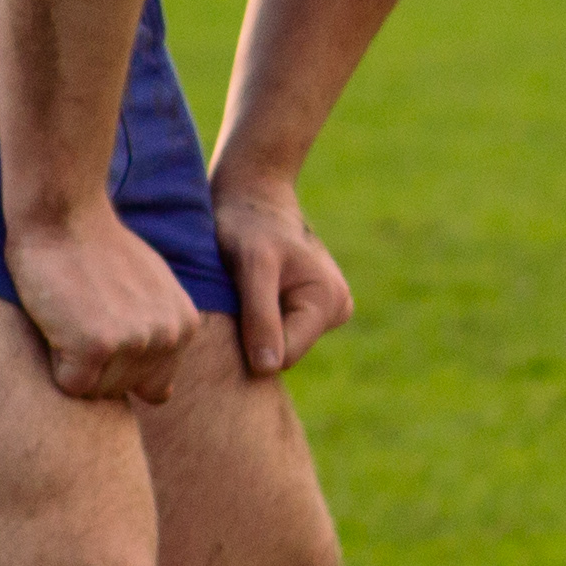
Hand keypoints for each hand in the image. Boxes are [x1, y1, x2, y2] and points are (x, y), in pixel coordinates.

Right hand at [7, 199, 208, 404]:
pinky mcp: (97, 345)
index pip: (153, 388)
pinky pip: (70, 385)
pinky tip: (61, 322)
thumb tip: (163, 398)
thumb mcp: (153, 292)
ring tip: (75, 315)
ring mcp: (136, 341)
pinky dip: (55, 364)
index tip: (107, 326)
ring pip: (94, 391)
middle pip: (120, 392)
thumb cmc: (101, 254)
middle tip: (84, 316)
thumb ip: (162, 338)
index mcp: (185, 327)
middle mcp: (169, 336)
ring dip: (74, 364)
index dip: (120, 367)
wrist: (66, 219)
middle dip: (95, 368)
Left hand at [208, 165, 357, 376]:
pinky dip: (256, 321)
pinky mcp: (311, 309)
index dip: (247, 343)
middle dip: (252, 336)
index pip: (282, 357)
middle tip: (233, 298)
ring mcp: (327, 311)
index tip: (227, 311)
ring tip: (240, 292)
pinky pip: (278, 334)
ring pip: (278, 347)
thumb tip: (268, 369)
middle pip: (282, 354)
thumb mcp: (252, 267)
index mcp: (329, 303)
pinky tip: (247, 294)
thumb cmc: (247, 226)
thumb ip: (261, 317)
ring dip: (252, 327)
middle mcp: (337, 310)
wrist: (252, 196)